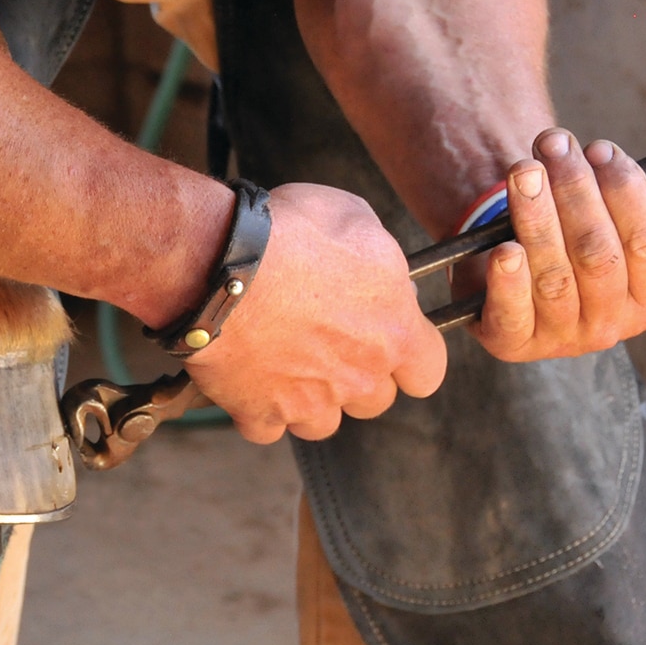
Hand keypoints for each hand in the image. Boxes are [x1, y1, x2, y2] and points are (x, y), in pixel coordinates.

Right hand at [183, 183, 447, 443]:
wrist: (217, 263)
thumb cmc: (289, 232)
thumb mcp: (354, 218)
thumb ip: (381, 259)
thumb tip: (385, 277)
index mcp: (393, 333)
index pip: (428, 372)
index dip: (410, 358)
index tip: (390, 340)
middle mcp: (358, 376)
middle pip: (375, 400)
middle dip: (356, 376)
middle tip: (327, 342)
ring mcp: (309, 402)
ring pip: (323, 422)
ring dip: (311, 399)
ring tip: (286, 363)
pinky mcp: (260, 412)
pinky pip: (267, 426)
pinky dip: (259, 409)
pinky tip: (248, 377)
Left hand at [468, 129, 645, 360]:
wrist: (527, 283)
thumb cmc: (590, 241)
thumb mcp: (638, 221)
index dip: (625, 191)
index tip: (599, 148)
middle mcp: (613, 323)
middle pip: (598, 254)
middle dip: (575, 191)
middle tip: (553, 146)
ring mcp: (563, 338)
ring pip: (554, 276)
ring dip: (537, 218)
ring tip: (524, 171)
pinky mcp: (514, 343)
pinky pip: (513, 315)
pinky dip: (509, 282)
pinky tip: (504, 249)